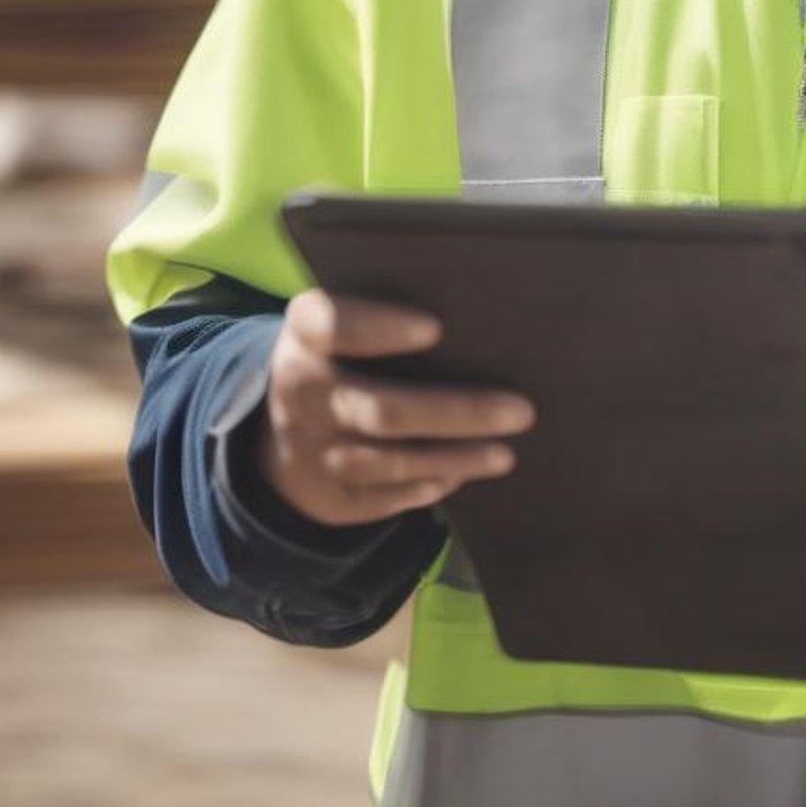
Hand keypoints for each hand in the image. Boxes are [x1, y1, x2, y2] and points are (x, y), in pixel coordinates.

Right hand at [259, 288, 535, 525]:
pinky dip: (424, 487)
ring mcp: (309, 448)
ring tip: (505, 453)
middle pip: (380, 408)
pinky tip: (462, 474)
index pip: (334, 325)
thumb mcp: (350, 318)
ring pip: (386, 460)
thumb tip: (485, 318)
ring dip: (453, 458)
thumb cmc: (349, 351)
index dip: (380, 328)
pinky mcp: (325, 494)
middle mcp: (301, 391)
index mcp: (307, 332)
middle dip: (456, 412)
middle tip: (521, 410)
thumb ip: (397, 308)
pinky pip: (379, 498)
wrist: (284, 422)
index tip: (435, 328)